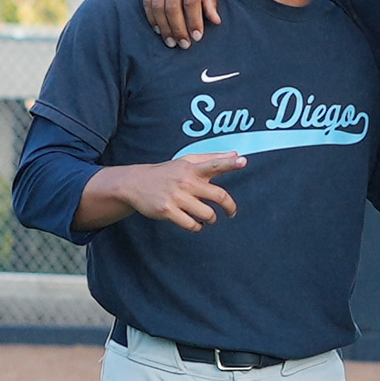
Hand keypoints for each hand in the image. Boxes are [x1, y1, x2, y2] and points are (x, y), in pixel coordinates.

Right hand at [116, 152, 244, 230]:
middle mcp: (186, 181)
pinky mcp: (168, 211)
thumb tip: (236, 154)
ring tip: (209, 217)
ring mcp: (177, 197)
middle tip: (231, 212)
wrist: (136, 183)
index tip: (243, 161)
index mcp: (192, 168)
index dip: (230, 164)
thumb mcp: (187, 161)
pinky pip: (192, 224)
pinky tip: (196, 223)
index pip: (214, 164)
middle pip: (218, 196)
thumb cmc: (168, 172)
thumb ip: (212, 158)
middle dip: (230, 207)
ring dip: (211, 218)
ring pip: (207, 214)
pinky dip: (198, 226)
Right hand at [142, 0, 218, 47]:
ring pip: (158, 6)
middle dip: (178, 28)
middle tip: (184, 45)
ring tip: (171, 42)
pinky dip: (152, 17)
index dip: (194, 21)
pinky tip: (159, 29)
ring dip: (164, 27)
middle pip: (172, 6)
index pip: (191, 2)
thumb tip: (215, 21)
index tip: (197, 37)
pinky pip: (147, 1)